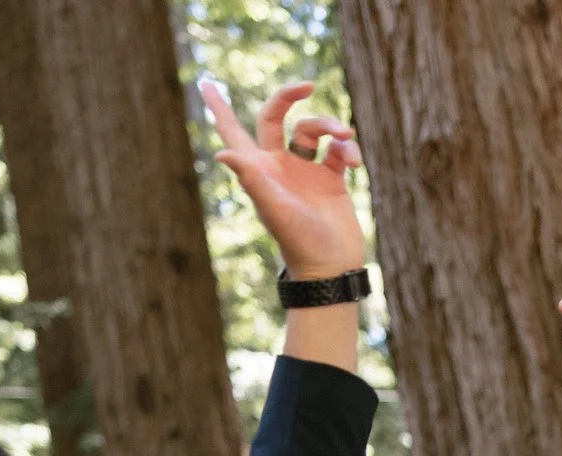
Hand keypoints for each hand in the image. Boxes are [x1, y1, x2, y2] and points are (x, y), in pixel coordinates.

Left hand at [198, 80, 365, 280]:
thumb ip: (252, 179)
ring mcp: (305, 171)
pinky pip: (338, 151)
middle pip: (276, 116)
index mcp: (259, 169)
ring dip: (331, 126)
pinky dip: (348, 151)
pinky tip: (355, 163)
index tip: (205, 83)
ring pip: (313, 130)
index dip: (218, 108)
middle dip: (289, 96)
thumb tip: (223, 153)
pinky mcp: (330, 179)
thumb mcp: (275, 209)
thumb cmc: (300, 241)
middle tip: (307, 84)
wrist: (332, 266)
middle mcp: (279, 166)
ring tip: (347, 138)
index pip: (232, 131)